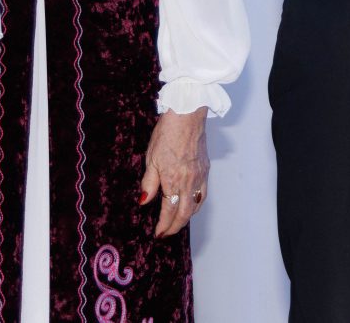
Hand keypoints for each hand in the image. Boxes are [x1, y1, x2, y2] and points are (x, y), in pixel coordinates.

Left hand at [139, 109, 208, 237]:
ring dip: (186, 217)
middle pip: (184, 213)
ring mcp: (200, 176)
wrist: (187, 115)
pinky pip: (203, 193)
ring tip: (177, 222)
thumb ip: (149, 183)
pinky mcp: (205, 169)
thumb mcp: (151, 159)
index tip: (158, 233)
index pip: (168, 211)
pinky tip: (192, 204)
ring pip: (196, 205)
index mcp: (173, 180)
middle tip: (166, 234)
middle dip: (175, 227)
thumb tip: (144, 201)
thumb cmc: (167, 134)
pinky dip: (197, 204)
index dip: (163, 225)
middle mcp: (189, 182)